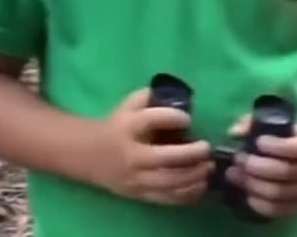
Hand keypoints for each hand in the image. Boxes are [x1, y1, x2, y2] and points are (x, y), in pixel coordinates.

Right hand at [92, 88, 213, 204]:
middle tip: (207, 148)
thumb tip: (180, 98)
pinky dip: (189, 194)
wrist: (87, 154)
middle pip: (166, 158)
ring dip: (195, 176)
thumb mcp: (126, 106)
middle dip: (192, 154)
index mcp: (126, 128)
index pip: (152, 120)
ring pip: (170, 183)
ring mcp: (135, 178)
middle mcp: (131, 154)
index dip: (175, 117)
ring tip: (209, 167)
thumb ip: (150, 98)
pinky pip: (169, 199)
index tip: (188, 119)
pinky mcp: (140, 194)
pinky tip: (200, 184)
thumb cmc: (115, 126)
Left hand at [225, 116, 296, 217]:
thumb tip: (234, 133)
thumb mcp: (271, 124)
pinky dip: (259, 204)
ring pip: (280, 193)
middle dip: (257, 166)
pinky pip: (278, 210)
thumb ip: (251, 124)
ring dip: (253, 185)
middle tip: (238, 159)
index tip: (258, 141)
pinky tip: (245, 193)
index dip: (277, 146)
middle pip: (287, 173)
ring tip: (234, 174)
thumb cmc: (283, 138)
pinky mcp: (296, 206)